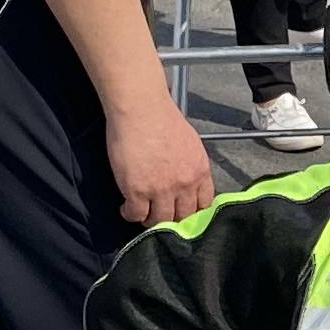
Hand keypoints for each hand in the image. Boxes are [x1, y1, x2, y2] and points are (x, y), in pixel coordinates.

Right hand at [108, 97, 215, 226]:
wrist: (141, 108)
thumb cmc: (161, 118)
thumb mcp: (190, 144)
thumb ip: (190, 165)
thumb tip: (185, 178)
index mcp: (200, 171)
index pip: (203, 204)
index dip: (191, 211)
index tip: (182, 211)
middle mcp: (184, 184)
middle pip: (182, 217)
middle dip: (171, 219)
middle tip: (160, 215)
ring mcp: (161, 190)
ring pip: (159, 221)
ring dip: (150, 220)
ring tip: (142, 212)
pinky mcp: (137, 191)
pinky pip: (135, 215)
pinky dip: (130, 214)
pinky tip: (126, 208)